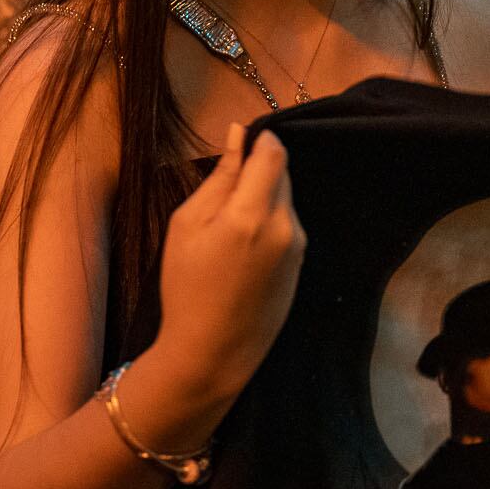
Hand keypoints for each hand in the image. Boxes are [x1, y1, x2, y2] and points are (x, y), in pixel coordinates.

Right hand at [155, 125, 305, 390]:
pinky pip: (289, 225)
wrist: (211, 353)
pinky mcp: (302, 264)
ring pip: (286, 200)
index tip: (239, 148)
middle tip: (224, 197)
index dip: (259, 142)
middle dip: (259, 172)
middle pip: (283, 174)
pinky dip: (271, 222)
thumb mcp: (187, 225)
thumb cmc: (187, 288)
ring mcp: (299, 247)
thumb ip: (220, 177)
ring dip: (264, 198)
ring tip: (230, 230)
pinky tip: (245, 251)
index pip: (275, 152)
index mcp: (252, 214)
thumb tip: (238, 135)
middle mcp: (285, 226)